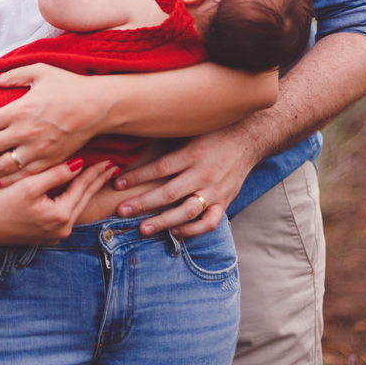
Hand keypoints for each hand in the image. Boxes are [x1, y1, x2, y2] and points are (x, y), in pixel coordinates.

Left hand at [0, 64, 104, 188]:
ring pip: (3, 167)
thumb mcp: (40, 72)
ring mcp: (37, 149)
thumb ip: (13, 75)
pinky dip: (8, 182)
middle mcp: (24, 131)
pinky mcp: (50, 161)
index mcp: (18, 109)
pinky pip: (24, 176)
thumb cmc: (69, 86)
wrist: (99, 107)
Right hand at [0, 159, 117, 244]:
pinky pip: (64, 213)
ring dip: (85, 190)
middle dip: (96, 181)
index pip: (83, 189)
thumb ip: (56, 174)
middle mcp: (61, 230)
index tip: (110, 159)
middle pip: (83, 199)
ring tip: (98, 175)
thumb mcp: (29, 185)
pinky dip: (71, 199)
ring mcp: (53, 235)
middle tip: (112, 165)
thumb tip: (79, 163)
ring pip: (75, 207)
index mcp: (60, 217)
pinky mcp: (45, 236)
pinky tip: (76, 189)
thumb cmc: (0, 201)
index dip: (96, 172)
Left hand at [112, 125, 257, 237]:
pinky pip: (209, 222)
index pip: (160, 168)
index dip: (137, 176)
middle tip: (121, 211)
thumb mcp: (189, 131)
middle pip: (169, 193)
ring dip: (163, 222)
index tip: (118, 184)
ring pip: (187, 211)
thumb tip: (133, 144)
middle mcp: (203, 174)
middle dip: (142, 203)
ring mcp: (215, 190)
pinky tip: (175, 232)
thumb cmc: (212, 133)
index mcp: (192, 154)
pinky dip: (192, 230)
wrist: (248, 139)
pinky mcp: (225, 202)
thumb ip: (167, 141)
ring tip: (143, 228)